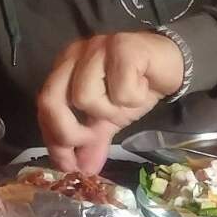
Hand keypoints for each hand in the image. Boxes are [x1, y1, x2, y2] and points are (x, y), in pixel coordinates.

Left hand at [37, 31, 183, 172]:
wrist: (171, 65)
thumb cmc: (136, 86)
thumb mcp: (109, 119)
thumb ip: (92, 141)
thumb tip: (82, 169)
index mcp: (64, 68)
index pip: (44, 106)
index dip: (53, 138)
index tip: (69, 165)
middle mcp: (74, 55)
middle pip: (51, 100)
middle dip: (69, 131)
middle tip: (92, 138)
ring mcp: (97, 48)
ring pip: (84, 97)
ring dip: (109, 111)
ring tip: (127, 102)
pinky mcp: (123, 47)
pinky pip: (119, 89)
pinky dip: (134, 98)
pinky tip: (143, 88)